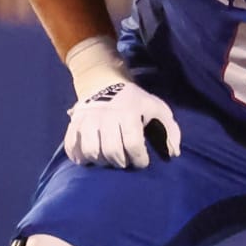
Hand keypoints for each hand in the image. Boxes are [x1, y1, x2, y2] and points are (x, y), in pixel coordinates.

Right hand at [64, 81, 181, 168]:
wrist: (105, 83)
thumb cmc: (135, 102)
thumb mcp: (156, 108)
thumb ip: (170, 130)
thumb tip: (174, 153)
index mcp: (128, 112)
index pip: (132, 144)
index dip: (139, 159)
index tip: (142, 162)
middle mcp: (106, 116)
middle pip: (111, 151)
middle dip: (121, 162)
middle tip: (125, 161)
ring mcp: (87, 120)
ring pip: (91, 151)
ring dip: (101, 162)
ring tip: (109, 160)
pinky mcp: (74, 123)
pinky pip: (71, 146)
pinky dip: (79, 157)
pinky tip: (89, 160)